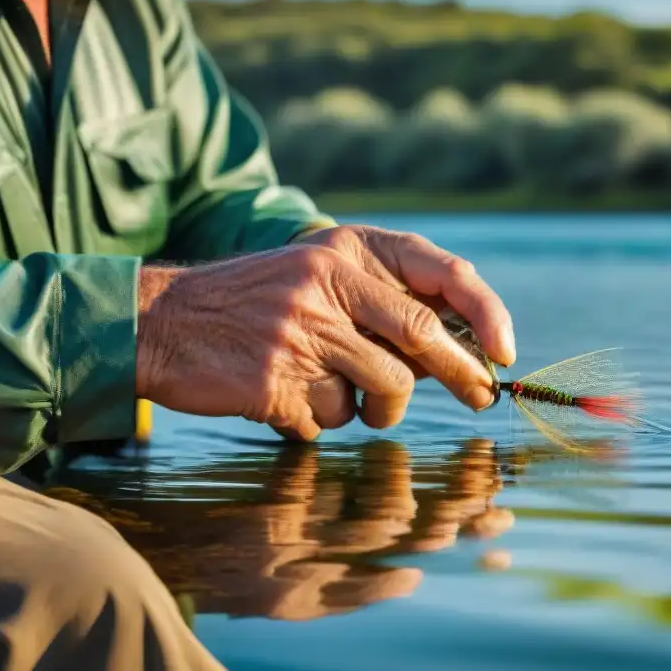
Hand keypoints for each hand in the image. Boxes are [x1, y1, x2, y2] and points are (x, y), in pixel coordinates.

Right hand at [135, 226, 514, 439]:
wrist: (164, 321)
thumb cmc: (258, 304)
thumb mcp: (320, 275)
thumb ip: (382, 302)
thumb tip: (462, 350)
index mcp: (347, 249)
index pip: (441, 272)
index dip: (486, 312)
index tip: (506, 351)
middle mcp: (327, 281)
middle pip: (424, 335)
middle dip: (463, 374)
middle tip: (481, 397)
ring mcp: (300, 331)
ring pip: (386, 388)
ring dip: (381, 411)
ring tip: (353, 403)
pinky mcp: (275, 380)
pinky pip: (332, 419)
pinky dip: (323, 420)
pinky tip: (290, 400)